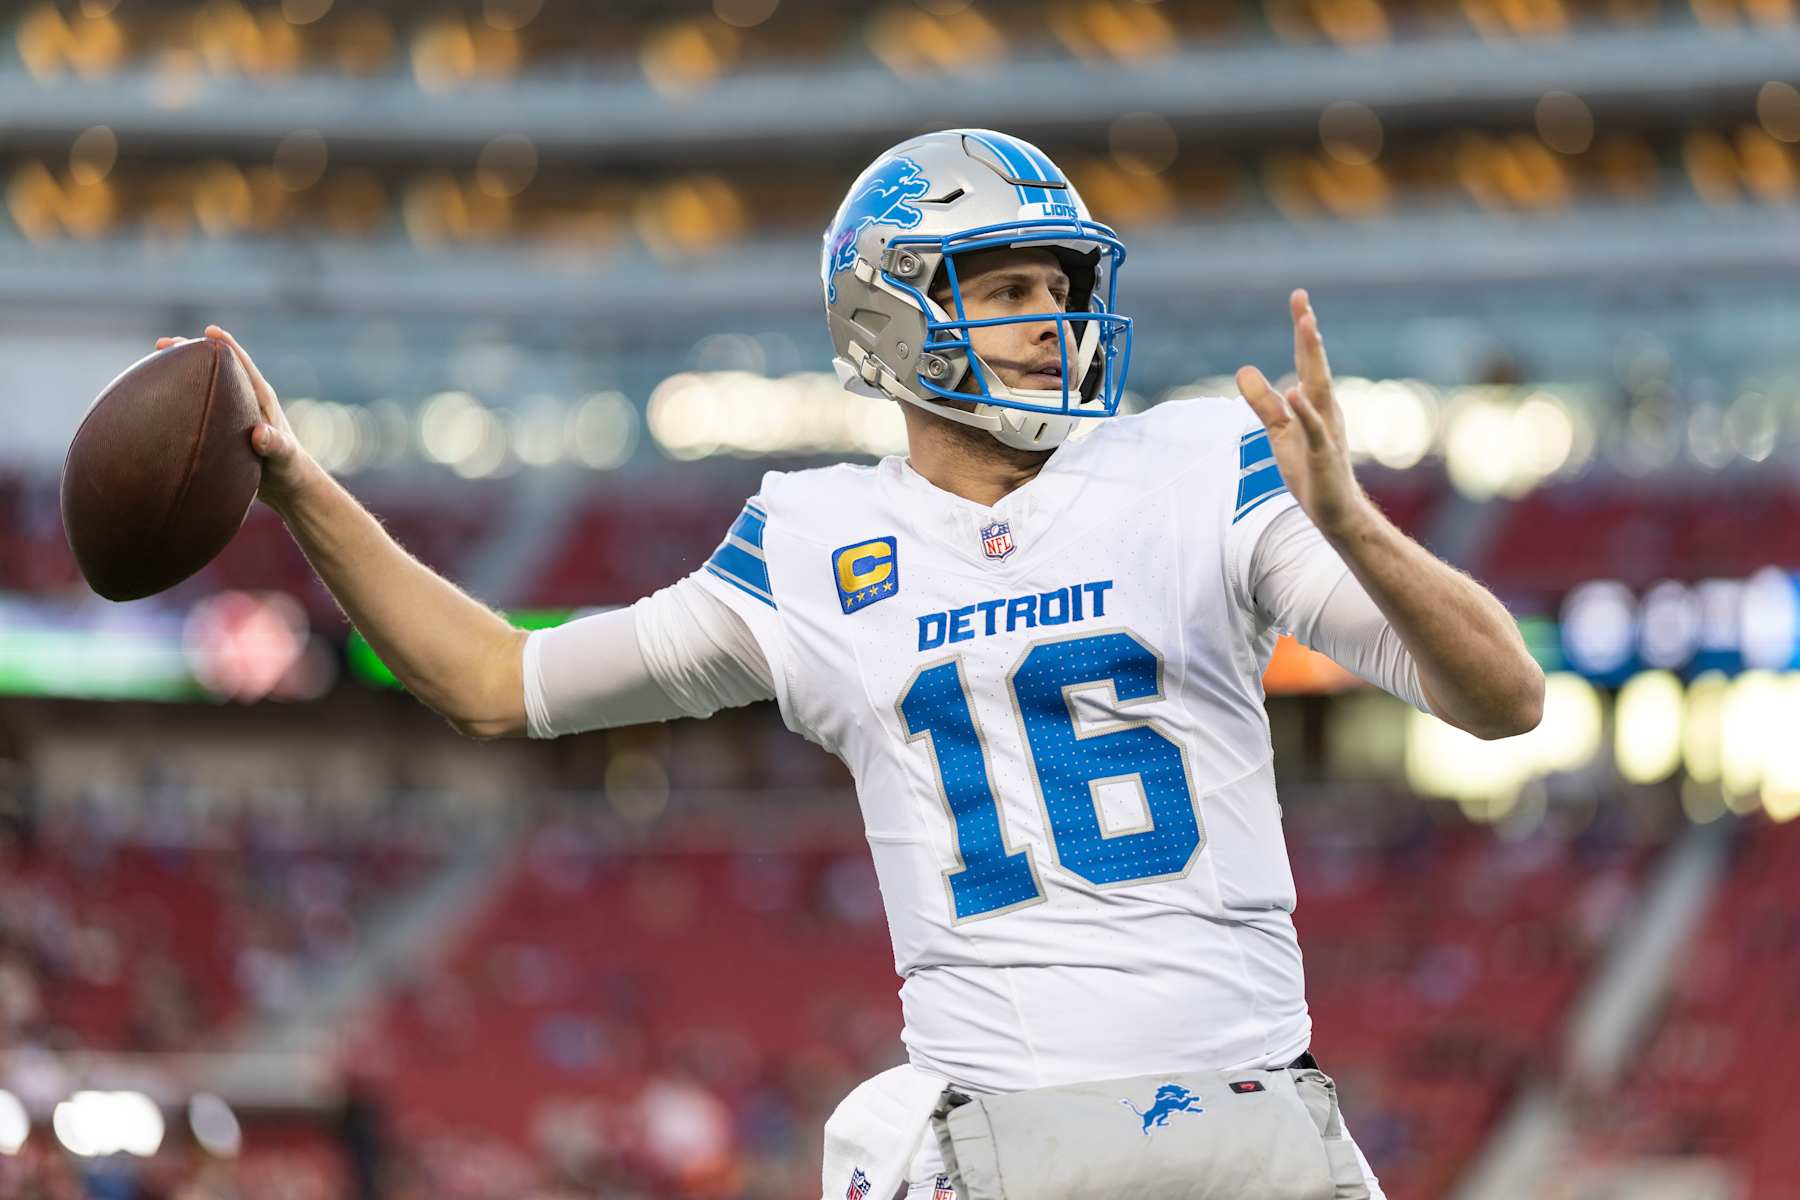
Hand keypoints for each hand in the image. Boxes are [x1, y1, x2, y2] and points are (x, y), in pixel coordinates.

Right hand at [154, 327, 319, 512]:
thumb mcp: (284, 457)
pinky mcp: (221, 425)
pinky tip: (155, 396)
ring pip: (204, 383)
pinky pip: (198, 403)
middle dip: (192, 352)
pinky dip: (179, 395)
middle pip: (217, 368)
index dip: (227, 346)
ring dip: (181, 371)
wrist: (287, 485)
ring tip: (153, 359)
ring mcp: (231, 411)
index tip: (209, 331)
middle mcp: (245, 399)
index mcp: (261, 399)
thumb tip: (258, 434)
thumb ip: (275, 445)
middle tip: (164, 343)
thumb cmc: (289, 469)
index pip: (243, 365)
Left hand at [1235, 290, 1372, 539]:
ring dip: (1313, 358)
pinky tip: (1295, 391)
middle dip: (1308, 333)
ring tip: (1307, 328)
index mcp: (1314, 402)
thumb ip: (1262, 402)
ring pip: (1319, 389)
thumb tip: (1244, 370)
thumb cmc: (1309, 470)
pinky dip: (1305, 411)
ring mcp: (1326, 431)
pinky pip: (1314, 429)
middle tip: (1302, 301)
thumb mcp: (1278, 432)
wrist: (1334, 511)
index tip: (1299, 298)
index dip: (1302, 330)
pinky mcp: (1323, 455)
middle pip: (1315, 365)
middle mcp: (1325, 409)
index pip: (1306, 360)